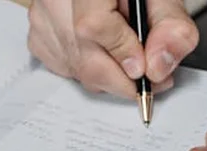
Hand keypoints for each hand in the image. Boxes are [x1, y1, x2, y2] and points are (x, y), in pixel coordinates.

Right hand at [27, 0, 198, 97]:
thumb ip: (169, 26)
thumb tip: (157, 68)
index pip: (93, 25)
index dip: (122, 53)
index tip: (145, 68)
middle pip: (82, 56)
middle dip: (121, 78)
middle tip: (150, 77)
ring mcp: (42, 17)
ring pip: (75, 69)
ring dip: (107, 74)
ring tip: (128, 54)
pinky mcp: (38, 34)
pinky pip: (63, 68)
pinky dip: (88, 68)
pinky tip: (102, 50)